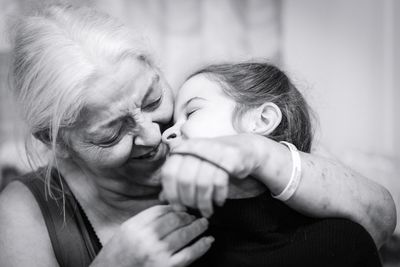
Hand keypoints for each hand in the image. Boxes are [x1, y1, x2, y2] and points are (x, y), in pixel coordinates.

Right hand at [90, 205, 212, 266]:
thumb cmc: (119, 253)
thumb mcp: (127, 230)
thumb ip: (147, 218)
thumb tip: (172, 207)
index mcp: (135, 227)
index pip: (161, 210)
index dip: (175, 207)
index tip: (182, 208)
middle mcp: (146, 240)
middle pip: (175, 220)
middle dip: (188, 216)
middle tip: (194, 215)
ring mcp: (158, 254)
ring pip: (184, 234)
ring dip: (198, 227)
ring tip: (203, 224)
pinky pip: (190, 254)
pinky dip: (202, 245)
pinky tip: (208, 240)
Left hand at [160, 134, 265, 216]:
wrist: (243, 148)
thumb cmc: (213, 161)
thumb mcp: (193, 167)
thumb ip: (177, 180)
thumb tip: (162, 198)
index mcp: (183, 149)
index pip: (168, 173)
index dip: (171, 193)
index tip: (178, 207)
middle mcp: (196, 147)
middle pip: (184, 180)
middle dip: (189, 200)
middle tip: (194, 210)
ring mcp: (213, 150)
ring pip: (202, 183)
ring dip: (204, 202)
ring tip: (207, 211)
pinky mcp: (230, 157)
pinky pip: (219, 182)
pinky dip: (218, 196)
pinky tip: (219, 202)